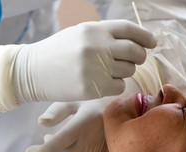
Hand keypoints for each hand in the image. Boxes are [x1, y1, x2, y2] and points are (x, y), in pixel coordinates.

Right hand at [14, 20, 155, 102]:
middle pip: (136, 52)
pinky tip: (102, 83)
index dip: (145, 36)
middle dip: (140, 57)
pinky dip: (115, 86)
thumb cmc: (58, 52)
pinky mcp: (93, 87)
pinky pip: (119, 87)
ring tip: (108, 72)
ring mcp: (96, 68)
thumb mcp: (80, 35)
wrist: (33, 71)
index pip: (129, 30)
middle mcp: (98, 46)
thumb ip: (104, 36)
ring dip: (124, 72)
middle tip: (134, 61)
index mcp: (95, 30)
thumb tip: (132, 41)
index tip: (153, 43)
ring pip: (129, 71)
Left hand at [25, 97, 113, 151]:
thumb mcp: (75, 100)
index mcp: (84, 121)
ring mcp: (99, 149)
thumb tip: (41, 123)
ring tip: (48, 150)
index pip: (64, 138)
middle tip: (31, 151)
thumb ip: (58, 111)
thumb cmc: (93, 103)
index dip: (48, 149)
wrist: (119, 112)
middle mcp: (93, 138)